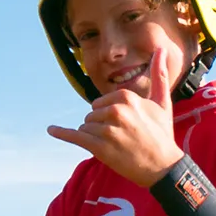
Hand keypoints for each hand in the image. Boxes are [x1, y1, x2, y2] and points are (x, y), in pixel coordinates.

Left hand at [46, 43, 186, 186]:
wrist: (164, 167)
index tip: (127, 127)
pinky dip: (62, 133)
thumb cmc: (162, 135)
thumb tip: (160, 48)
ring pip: (86, 127)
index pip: (101, 102)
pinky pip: (74, 136)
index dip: (109, 116)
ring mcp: (106, 129)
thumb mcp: (163, 102)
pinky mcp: (99, 147)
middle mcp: (115, 111)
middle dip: (101, 127)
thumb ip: (159, 75)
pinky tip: (51, 130)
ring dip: (96, 138)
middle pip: (91, 115)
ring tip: (117, 147)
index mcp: (127, 97)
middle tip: (123, 139)